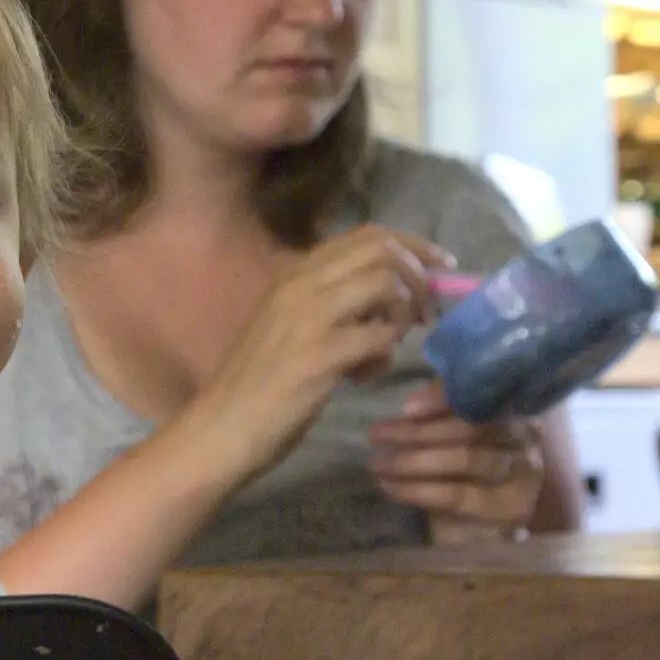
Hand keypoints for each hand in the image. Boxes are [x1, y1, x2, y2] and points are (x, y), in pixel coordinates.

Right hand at [200, 225, 453, 467]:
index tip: (438, 267)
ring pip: (385, 284)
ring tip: (391, 344)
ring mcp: (308, 317)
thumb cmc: (254, 380)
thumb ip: (327, 302)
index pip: (366, 235)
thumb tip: (385, 294)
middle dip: (418, 277)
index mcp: (292, 273)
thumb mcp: (286, 324)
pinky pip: (380, 338)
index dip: (413, 246)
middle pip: (382, 250)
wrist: (222, 425)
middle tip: (425, 312)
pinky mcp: (320, 355)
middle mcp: (300, 284)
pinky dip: (385, 356)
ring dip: (403, 314)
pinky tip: (363, 376)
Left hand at [368, 381, 544, 543]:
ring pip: (465, 464)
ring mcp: (521, 489)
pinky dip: (419, 491)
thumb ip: (442, 411)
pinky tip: (392, 487)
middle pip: (470, 433)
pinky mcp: (505, 521)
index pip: (479, 401)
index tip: (405, 407)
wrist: (485, 523)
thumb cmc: (465, 467)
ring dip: (413, 463)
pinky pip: (458, 500)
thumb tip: (410, 407)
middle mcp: (526, 450)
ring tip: (378, 464)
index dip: (441, 401)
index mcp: (517, 419)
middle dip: (417, 433)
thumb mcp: (456, 433)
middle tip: (377, 435)